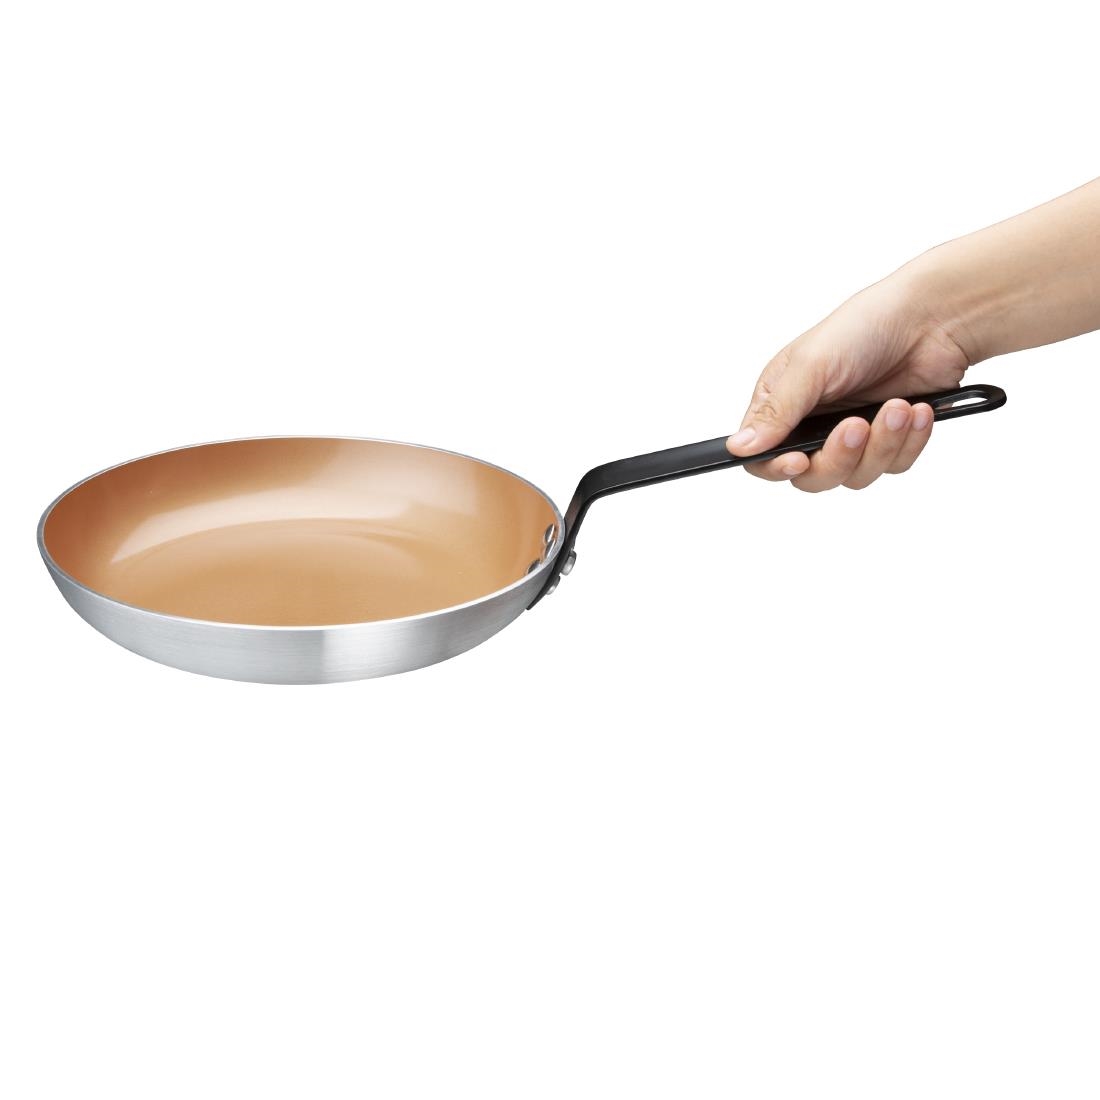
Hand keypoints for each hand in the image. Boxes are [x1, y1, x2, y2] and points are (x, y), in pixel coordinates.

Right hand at [727, 272, 969, 490]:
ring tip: (897, 408)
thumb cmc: (867, 325)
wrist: (934, 318)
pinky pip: (893, 466)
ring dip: (881, 445)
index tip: (799, 460)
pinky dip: (908, 441)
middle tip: (857, 426)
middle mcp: (813, 424)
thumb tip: (739, 448)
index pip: (762, 458)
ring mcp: (853, 435)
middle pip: (811, 477)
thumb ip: (776, 412)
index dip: (777, 467)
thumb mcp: (811, 365)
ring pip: (856, 476)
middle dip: (838, 457)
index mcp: (783, 403)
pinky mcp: (890, 440)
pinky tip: (916, 411)